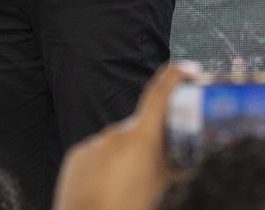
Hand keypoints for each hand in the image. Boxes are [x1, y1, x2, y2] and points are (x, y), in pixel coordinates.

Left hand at [54, 61, 198, 209]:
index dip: (175, 77)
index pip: (160, 95)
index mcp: (141, 139)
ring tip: (126, 189)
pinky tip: (106, 188)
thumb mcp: (158, 188)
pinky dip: (106, 167)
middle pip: (140, 130)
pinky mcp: (77, 153)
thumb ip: (168, 167)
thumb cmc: (127, 208)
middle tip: (156, 171)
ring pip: (119, 145)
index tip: (188, 69)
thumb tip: (181, 159)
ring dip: (126, 160)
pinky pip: (98, 154)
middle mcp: (115, 133)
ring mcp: (93, 142)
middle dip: (150, 145)